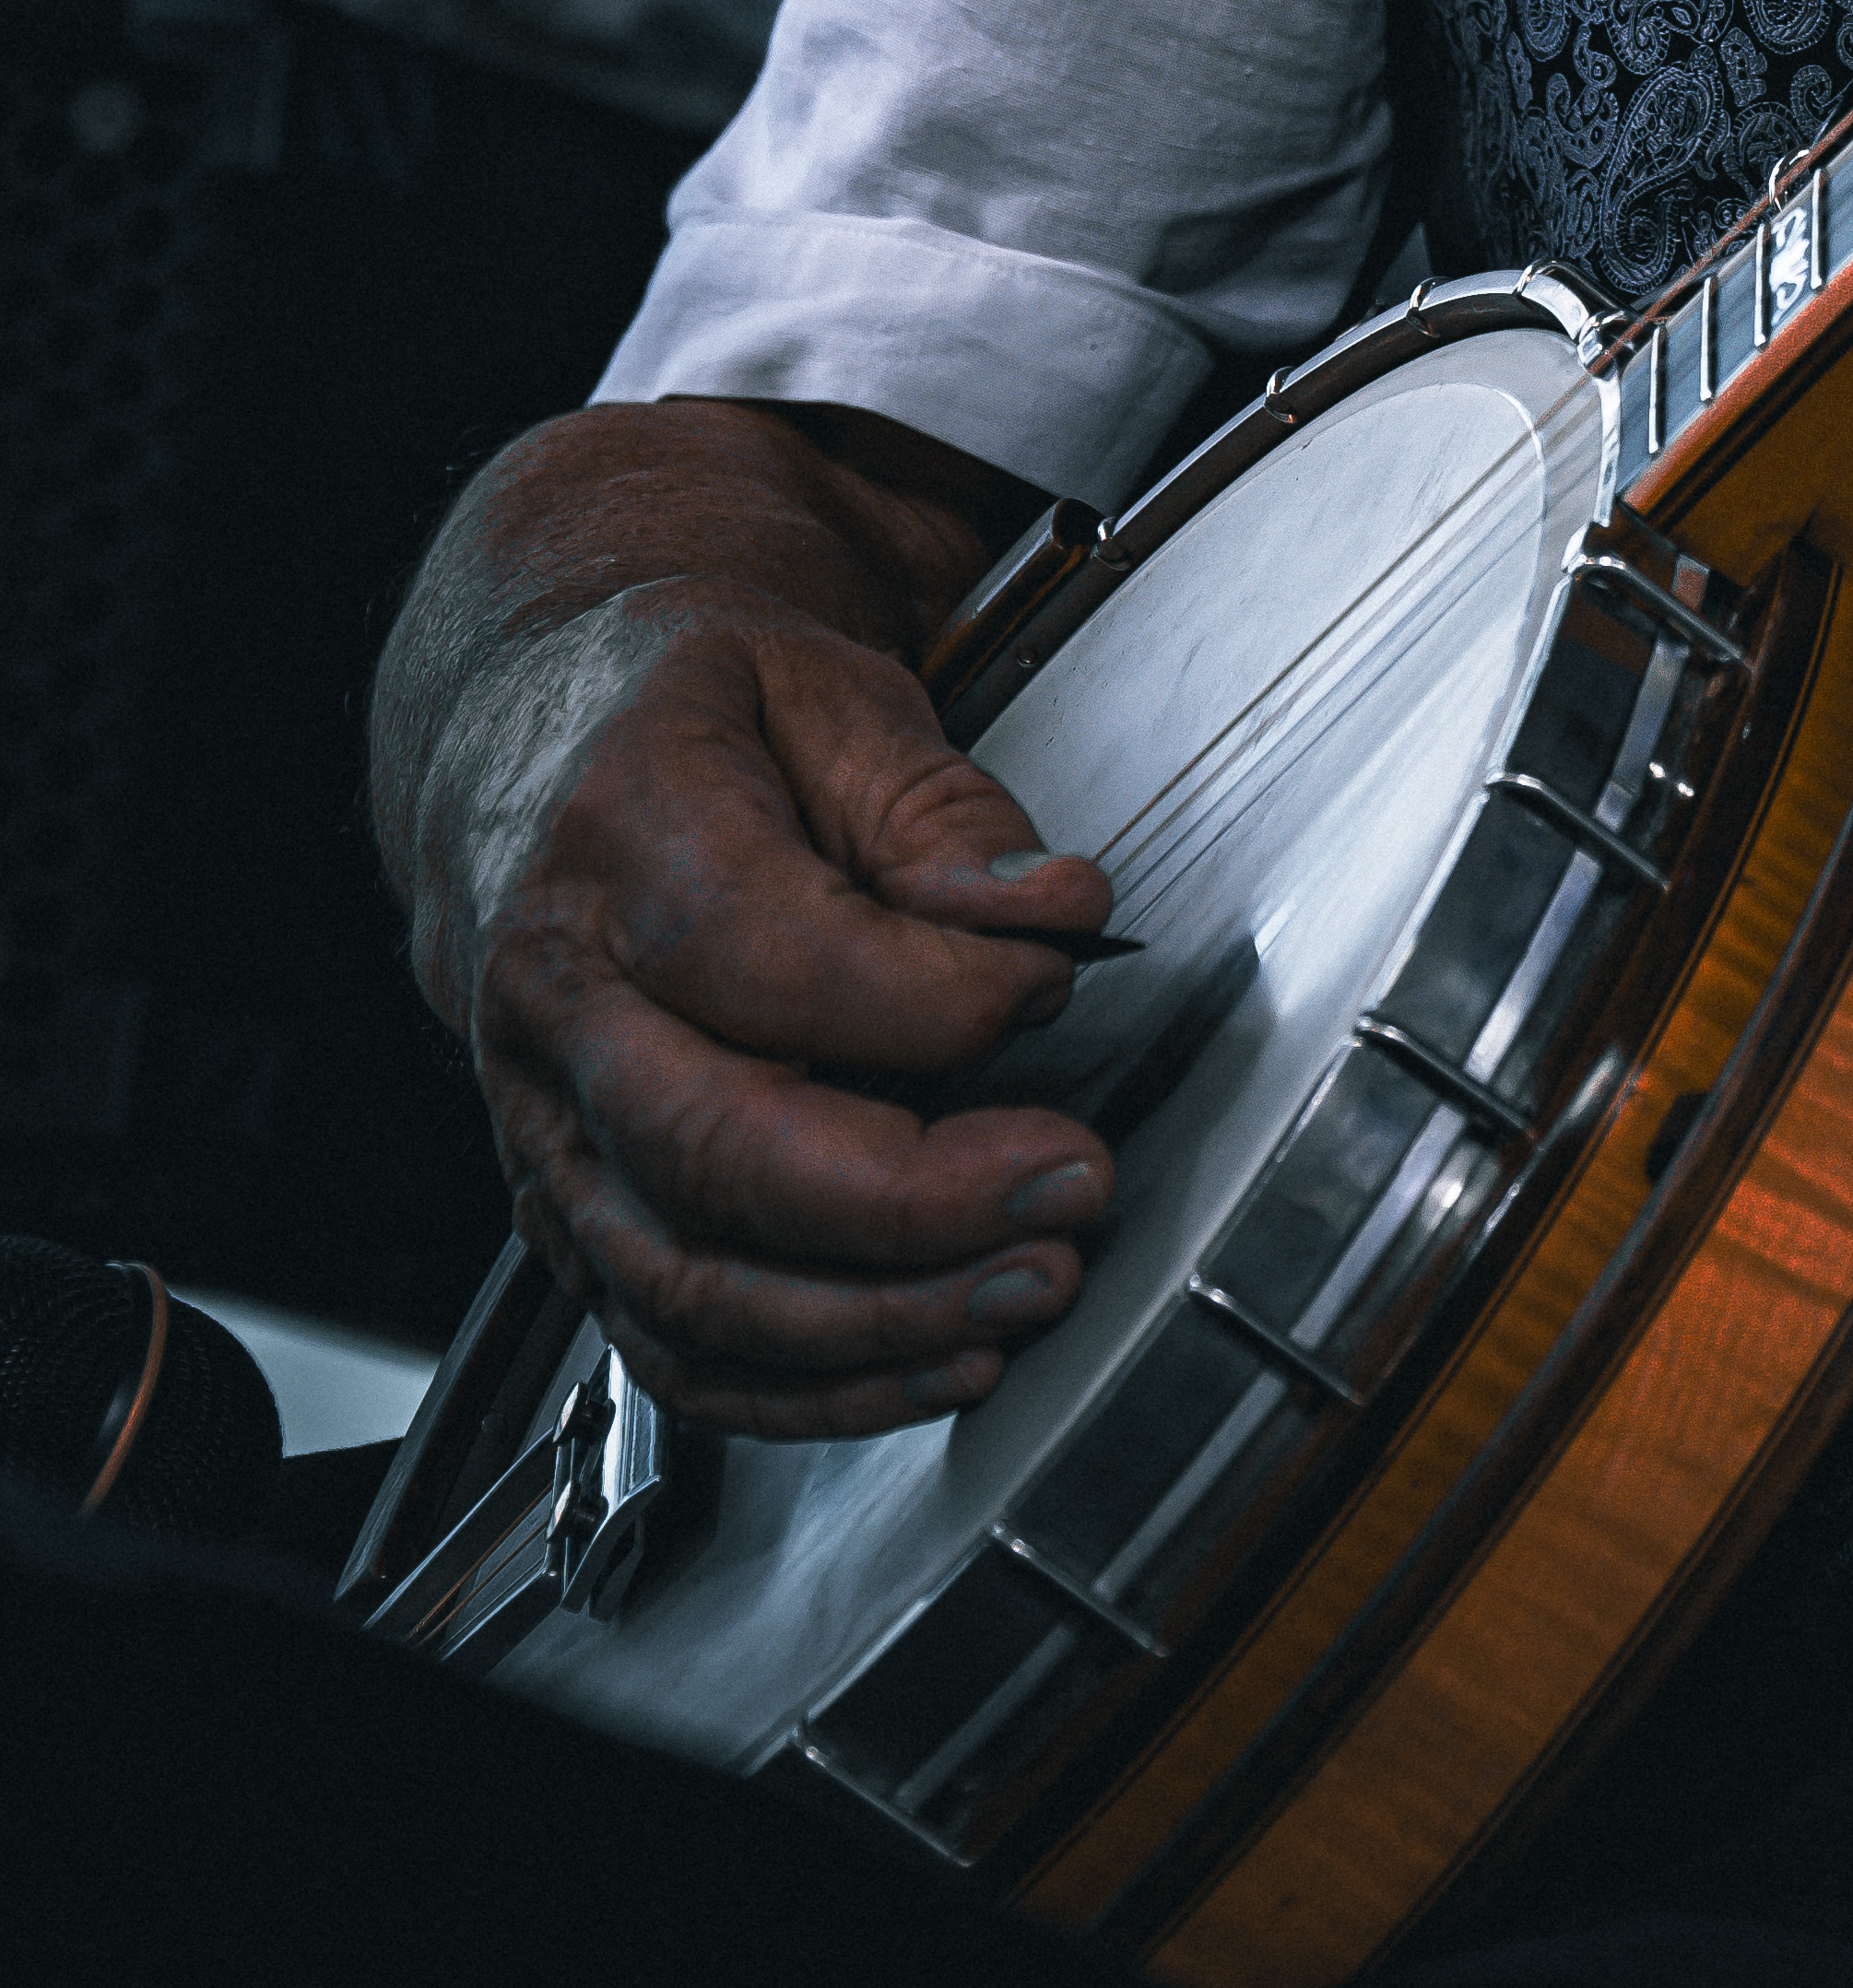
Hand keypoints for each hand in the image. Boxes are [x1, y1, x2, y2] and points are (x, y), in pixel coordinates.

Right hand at [447, 604, 1119, 1439]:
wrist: (552, 766)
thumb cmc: (704, 728)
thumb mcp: (830, 694)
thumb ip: (943, 811)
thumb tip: (1043, 917)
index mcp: (621, 840)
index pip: (772, 954)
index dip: (934, 994)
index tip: (1057, 979)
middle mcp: (558, 1003)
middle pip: (718, 1151)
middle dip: (914, 1202)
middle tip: (1068, 1187)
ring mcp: (549, 1133)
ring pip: (691, 1283)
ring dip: (876, 1321)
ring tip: (1028, 1288)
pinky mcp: (571, 1224)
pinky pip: (672, 1351)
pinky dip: (807, 1392)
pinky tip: (935, 1361)